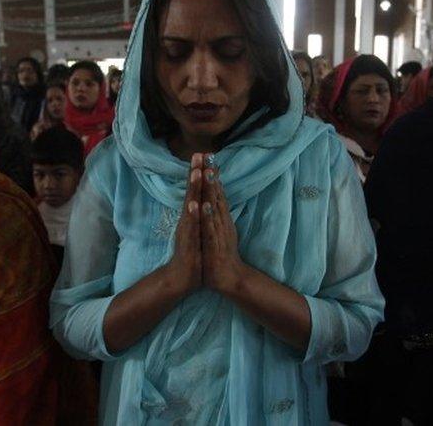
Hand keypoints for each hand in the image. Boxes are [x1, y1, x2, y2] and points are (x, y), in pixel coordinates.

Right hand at [164, 153, 203, 295]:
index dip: (201, 173)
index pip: (198, 190)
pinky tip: (194, 204)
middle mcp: (188, 219)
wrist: (183, 277)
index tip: (206, 154)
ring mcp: (187, 229)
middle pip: (192, 192)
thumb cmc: (194, 252)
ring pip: (191, 205)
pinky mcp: (187, 241)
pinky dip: (193, 215)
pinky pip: (191, 226)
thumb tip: (206, 198)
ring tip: (196, 172)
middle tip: (198, 154)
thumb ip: (201, 213)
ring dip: (193, 189)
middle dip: (195, 173)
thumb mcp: (199, 229)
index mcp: (193, 215)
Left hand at [201, 156, 247, 295]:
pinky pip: (211, 227)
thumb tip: (213, 198)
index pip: (216, 190)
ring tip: (208, 172)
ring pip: (215, 206)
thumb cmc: (220, 253)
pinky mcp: (215, 242)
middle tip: (208, 155)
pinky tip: (204, 204)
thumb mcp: (218, 229)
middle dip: (212, 174)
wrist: (228, 277)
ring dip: (211, 189)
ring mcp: (219, 230)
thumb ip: (217, 213)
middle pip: (217, 193)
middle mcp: (221, 220)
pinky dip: (208, 216)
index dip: (212, 173)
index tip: (208, 155)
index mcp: (220, 216)